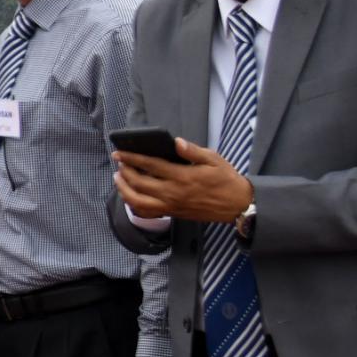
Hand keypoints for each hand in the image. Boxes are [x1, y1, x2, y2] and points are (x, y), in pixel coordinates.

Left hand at [113, 138, 252, 226]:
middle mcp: (173, 193)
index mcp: (182, 177)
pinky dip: (134, 205)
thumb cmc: (226, 180)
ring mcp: (172, 205)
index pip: (150, 165)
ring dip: (124, 190)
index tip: (120, 152)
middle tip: (119, 162)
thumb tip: (176, 142)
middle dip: (124, 171)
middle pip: (139, 183)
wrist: (237, 205)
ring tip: (119, 178)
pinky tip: (130, 196)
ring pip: (139, 201)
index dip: (132, 158)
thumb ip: (193, 151)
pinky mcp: (173, 213)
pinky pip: (148, 213)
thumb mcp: (214, 160)